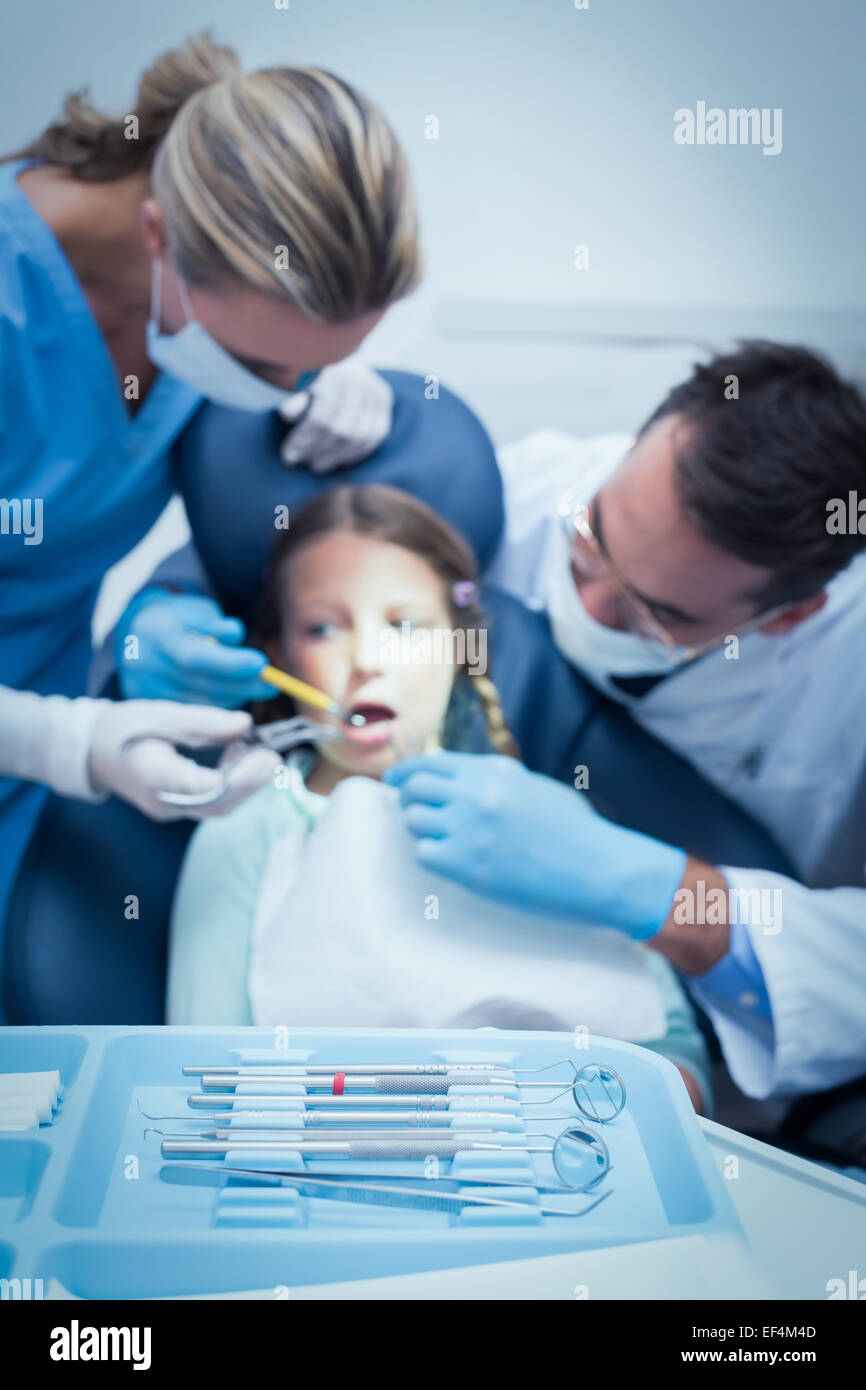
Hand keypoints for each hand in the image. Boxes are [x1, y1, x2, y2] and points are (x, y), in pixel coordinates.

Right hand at [88, 701, 280, 820]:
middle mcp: (165, 802)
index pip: (206, 788)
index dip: (241, 777)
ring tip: (260, 753)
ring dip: (245, 784)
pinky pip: (210, 802)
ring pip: (217, 807)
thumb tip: (246, 725)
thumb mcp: (163, 714)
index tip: (265, 755)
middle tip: (274, 756)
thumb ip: (205, 721)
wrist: (91, 750)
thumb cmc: (123, 727)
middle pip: (218, 804)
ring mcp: (170, 810)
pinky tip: (239, 757)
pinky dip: (231, 784)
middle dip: (252, 783)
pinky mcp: (175, 808)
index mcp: (156, 777)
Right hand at [115, 591, 277, 707]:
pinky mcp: (151, 706)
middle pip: (199, 684)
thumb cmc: (177, 618)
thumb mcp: (197, 610)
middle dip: (241, 685)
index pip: (195, 656)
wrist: (137, 633)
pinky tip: (236, 694)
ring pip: (199, 702)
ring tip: (260, 688)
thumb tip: (236, 636)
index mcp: (157, 636)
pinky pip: (193, 711)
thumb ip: (216, 624)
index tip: (262, 664)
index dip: (230, 664)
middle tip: (273, 685)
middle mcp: (147, 666)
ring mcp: (146, 689)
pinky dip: (220, 705)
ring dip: (235, 697)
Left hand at [279, 361, 391, 472]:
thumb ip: (291, 395)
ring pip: (360, 437)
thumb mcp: (291, 379)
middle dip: (317, 451)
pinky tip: (337, 460)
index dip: (304, 441)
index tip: (287, 456)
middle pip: (342, 430)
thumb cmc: (303, 368)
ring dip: (334, 457)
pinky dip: (355, 453)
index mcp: (331, 370)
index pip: (322, 417)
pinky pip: (375, 436)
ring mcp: (374, 388)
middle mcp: (357, 378)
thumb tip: (288, 413)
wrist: (328, 343)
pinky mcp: (384, 398)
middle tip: (297, 461)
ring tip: (314, 464)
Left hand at [383, 751, 686, 939]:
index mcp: (493, 771)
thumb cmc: (575, 831)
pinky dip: (434, 856)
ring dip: (422, 830)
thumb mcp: (534, 787)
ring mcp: (470, 829)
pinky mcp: (468, 866)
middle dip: (409, 800)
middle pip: (414, 788)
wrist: (600, 868)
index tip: (394, 780)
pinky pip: (426, 854)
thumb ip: (495, 780)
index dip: (405, 771)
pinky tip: (454, 860)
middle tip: (416, 813)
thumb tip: (456, 779)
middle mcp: (476, 794)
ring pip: (414, 821)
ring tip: (443, 839)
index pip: (430, 762)